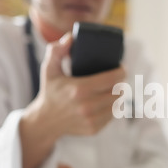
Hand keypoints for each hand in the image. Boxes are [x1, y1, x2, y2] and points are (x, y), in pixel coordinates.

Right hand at [20, 33, 124, 167]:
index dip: (121, 72)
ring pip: (117, 104)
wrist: (45, 121)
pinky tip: (108, 102)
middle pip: (118, 91)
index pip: (112, 79)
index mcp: (79, 89)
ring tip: (114, 88)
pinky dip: (112, 108)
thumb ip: (57, 50)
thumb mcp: (49, 69)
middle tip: (117, 78)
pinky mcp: (94, 129)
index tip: (121, 67)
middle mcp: (87, 106)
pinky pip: (112, 116)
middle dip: (120, 83)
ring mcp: (91, 120)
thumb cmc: (50, 91)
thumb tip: (71, 38)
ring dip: (119, 95)